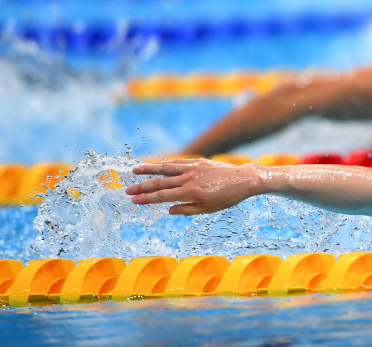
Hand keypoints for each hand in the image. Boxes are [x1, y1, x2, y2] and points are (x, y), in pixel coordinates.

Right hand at [126, 158, 264, 215]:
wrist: (244, 179)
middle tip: (127, 191)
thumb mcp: (208, 209)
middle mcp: (189, 178)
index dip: (146, 199)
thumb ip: (187, 209)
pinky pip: (178, 162)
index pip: (162, 196)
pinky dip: (166, 164)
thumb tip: (168, 210)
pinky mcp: (199, 161)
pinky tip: (157, 165)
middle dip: (142, 187)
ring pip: (167, 168)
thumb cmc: (227, 197)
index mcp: (190, 192)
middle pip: (160, 182)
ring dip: (150, 169)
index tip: (133, 201)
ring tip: (135, 170)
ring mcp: (193, 168)